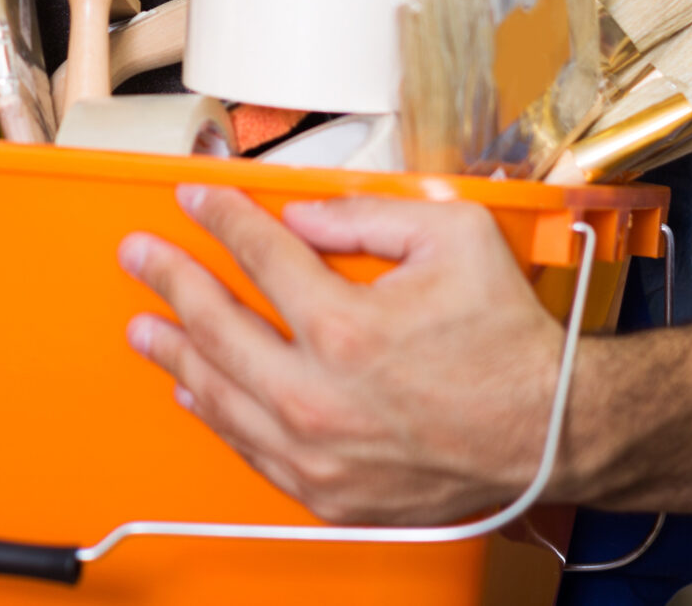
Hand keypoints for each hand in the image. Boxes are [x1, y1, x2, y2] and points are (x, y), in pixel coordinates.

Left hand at [117, 186, 565, 525]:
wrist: (552, 433)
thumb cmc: (508, 343)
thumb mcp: (453, 238)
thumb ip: (367, 214)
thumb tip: (304, 213)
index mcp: (346, 326)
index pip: (257, 253)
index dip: (220, 217)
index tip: (195, 200)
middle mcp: (319, 394)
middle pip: (215, 324)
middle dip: (168, 280)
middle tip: (139, 256)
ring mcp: (318, 450)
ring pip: (219, 393)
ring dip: (173, 352)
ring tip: (144, 326)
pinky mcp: (328, 491)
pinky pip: (249, 448)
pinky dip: (215, 414)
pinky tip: (194, 390)